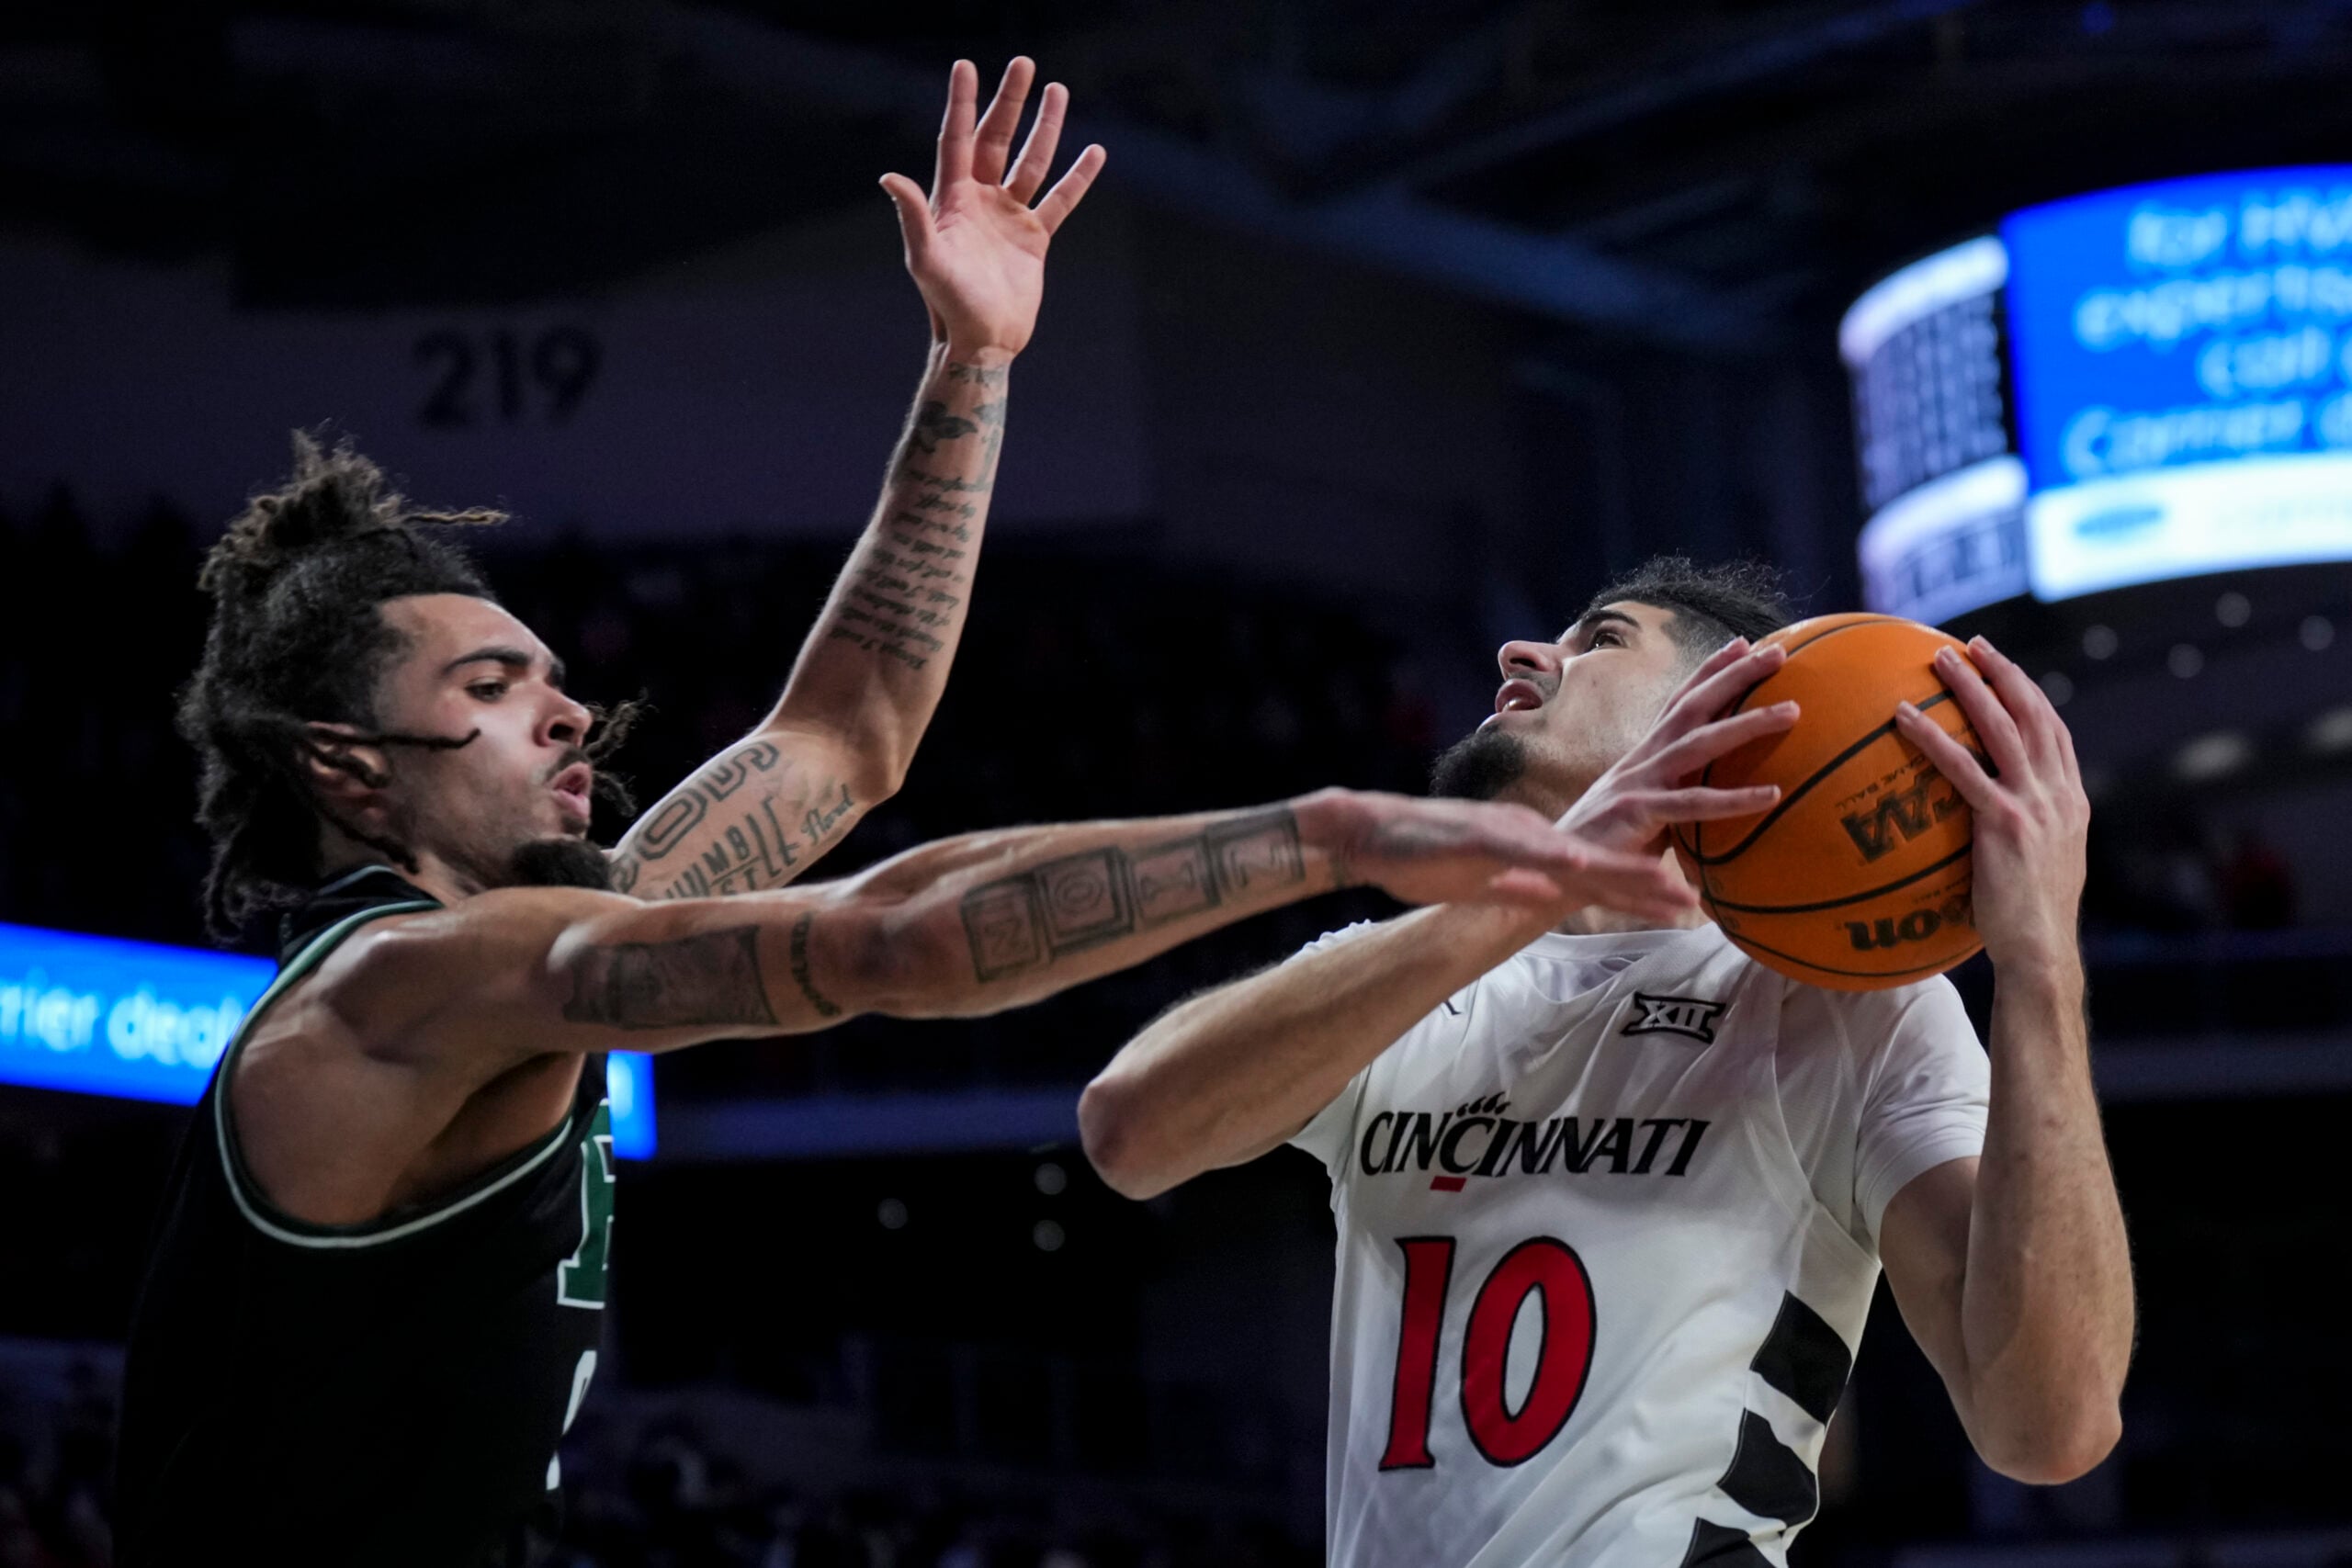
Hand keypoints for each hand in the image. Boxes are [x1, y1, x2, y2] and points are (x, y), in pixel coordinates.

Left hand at [880, 58, 1107, 361]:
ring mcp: (1008, 216)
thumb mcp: (926, 258)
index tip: (966, 66)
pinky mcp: (1033, 237)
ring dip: (1046, 127)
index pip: (956, 139)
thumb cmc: (947, 303)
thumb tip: (890, 176)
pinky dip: (1077, 177)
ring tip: (1058, 91)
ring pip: (1031, 161)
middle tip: (1023, 63)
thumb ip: (914, 215)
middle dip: (1010, 101)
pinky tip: (1093, 152)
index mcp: (951, 199)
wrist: (982, 341)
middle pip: (997, 139)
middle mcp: (980, 200)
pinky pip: (1059, 200)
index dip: (961, 102)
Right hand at [1297, 790, 1696, 921]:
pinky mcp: (1480, 842)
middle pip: (1609, 859)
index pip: (1605, 867)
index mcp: (1538, 844)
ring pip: (1582, 859)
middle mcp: (1535, 835)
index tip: (1694, 897)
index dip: (1650, 881)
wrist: (1364, 832)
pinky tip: (1584, 874)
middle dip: (1661, 874)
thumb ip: (1520, 884)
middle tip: (1707, 891)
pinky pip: (1525, 857)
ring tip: (1676, 896)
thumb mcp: (1481, 881)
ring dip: (1628, 876)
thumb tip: (1555, 896)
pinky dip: (1556, 864)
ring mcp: (1511, 836)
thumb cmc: (1417, 858)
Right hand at [1556, 638, 1796, 855]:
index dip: (1709, 672)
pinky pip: (1694, 804)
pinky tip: (1772, 794)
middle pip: (1692, 706)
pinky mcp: (1638, 813)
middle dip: (1733, 675)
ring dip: (1747, 723)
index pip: (1679, 703)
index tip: (1744, 645)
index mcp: (1643, 756)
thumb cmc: (1604, 849)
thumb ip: (1676, 800)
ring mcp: (1639, 782)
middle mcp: (1641, 759)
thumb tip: (1717, 805)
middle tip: (1776, 652)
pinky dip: (1734, 798)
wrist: (1553, 873)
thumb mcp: (1645, 814)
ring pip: (1699, 743)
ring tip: (1793, 711)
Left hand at [1895, 637, 2088, 973]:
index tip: (2003, 667)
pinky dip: (1933, 737)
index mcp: (2071, 800)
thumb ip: (2025, 829)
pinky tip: (1904, 718)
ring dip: (1970, 688)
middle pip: (2033, 715)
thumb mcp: (2041, 863)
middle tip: (1972, 645)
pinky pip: (1962, 769)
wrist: (2041, 948)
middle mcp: (2060, 794)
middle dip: (2003, 673)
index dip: (2030, 693)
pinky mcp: (2005, 822)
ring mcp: (2036, 805)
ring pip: (2002, 728)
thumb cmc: (2030, 917)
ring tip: (1940, 660)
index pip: (2054, 731)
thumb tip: (1989, 815)